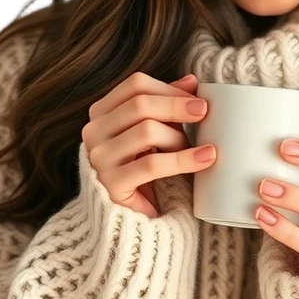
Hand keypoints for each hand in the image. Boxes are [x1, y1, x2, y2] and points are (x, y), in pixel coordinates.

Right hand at [81, 72, 215, 217]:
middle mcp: (93, 132)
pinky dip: (183, 159)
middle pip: (140, 105)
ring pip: (146, 131)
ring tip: (196, 149)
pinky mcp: (110, 184)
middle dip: (177, 107)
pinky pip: (152, 164)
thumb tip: (191, 81)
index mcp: (101, 113)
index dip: (170, 88)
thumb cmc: (143, 168)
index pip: (135, 85)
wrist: (128, 218)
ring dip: (178, 137)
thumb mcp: (154, 133)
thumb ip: (166, 105)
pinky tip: (205, 158)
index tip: (197, 99)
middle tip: (204, 113)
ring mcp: (98, 158)